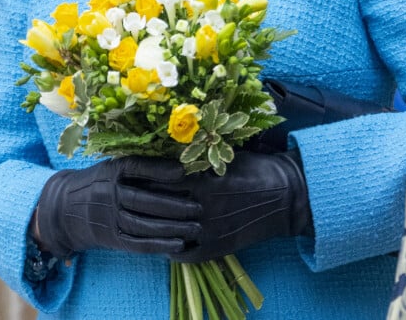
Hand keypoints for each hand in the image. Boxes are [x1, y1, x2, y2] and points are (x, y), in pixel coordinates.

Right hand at [35, 158, 200, 258]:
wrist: (66, 209)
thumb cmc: (101, 182)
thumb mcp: (113, 166)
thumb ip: (139, 165)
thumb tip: (178, 165)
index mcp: (110, 171)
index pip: (135, 167)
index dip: (158, 170)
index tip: (183, 171)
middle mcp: (108, 194)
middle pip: (143, 200)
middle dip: (173, 204)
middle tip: (199, 207)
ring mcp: (109, 218)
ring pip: (142, 224)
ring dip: (171, 227)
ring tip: (195, 227)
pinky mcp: (112, 238)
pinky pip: (137, 243)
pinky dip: (159, 245)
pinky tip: (179, 244)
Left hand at [119, 149, 311, 261]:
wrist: (286, 196)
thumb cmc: (256, 168)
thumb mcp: (225, 155)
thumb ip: (197, 158)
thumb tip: (168, 153)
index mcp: (203, 180)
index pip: (161, 179)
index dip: (142, 176)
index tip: (125, 172)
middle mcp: (203, 207)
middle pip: (160, 205)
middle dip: (138, 200)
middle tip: (120, 195)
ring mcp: (210, 230)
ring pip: (169, 230)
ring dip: (149, 226)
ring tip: (132, 220)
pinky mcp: (218, 248)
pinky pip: (186, 253)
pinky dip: (170, 249)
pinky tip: (159, 244)